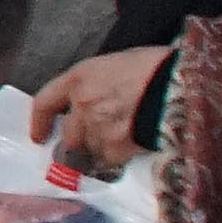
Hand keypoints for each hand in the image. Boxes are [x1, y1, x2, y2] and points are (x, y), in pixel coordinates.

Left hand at [29, 46, 167, 173]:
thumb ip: (96, 84)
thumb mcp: (117, 64)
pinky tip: (137, 144)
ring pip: (91, 149)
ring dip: (103, 149)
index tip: (39, 137)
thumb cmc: (155, 66)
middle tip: (98, 140)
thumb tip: (93, 101)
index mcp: (79, 78)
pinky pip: (111, 159)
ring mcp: (98, 127)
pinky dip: (121, 156)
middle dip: (80, 141)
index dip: (39, 122)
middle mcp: (82, 104)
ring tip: (126, 138)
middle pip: (70, 135)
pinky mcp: (117, 146)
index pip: (45, 102)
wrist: (182, 83)